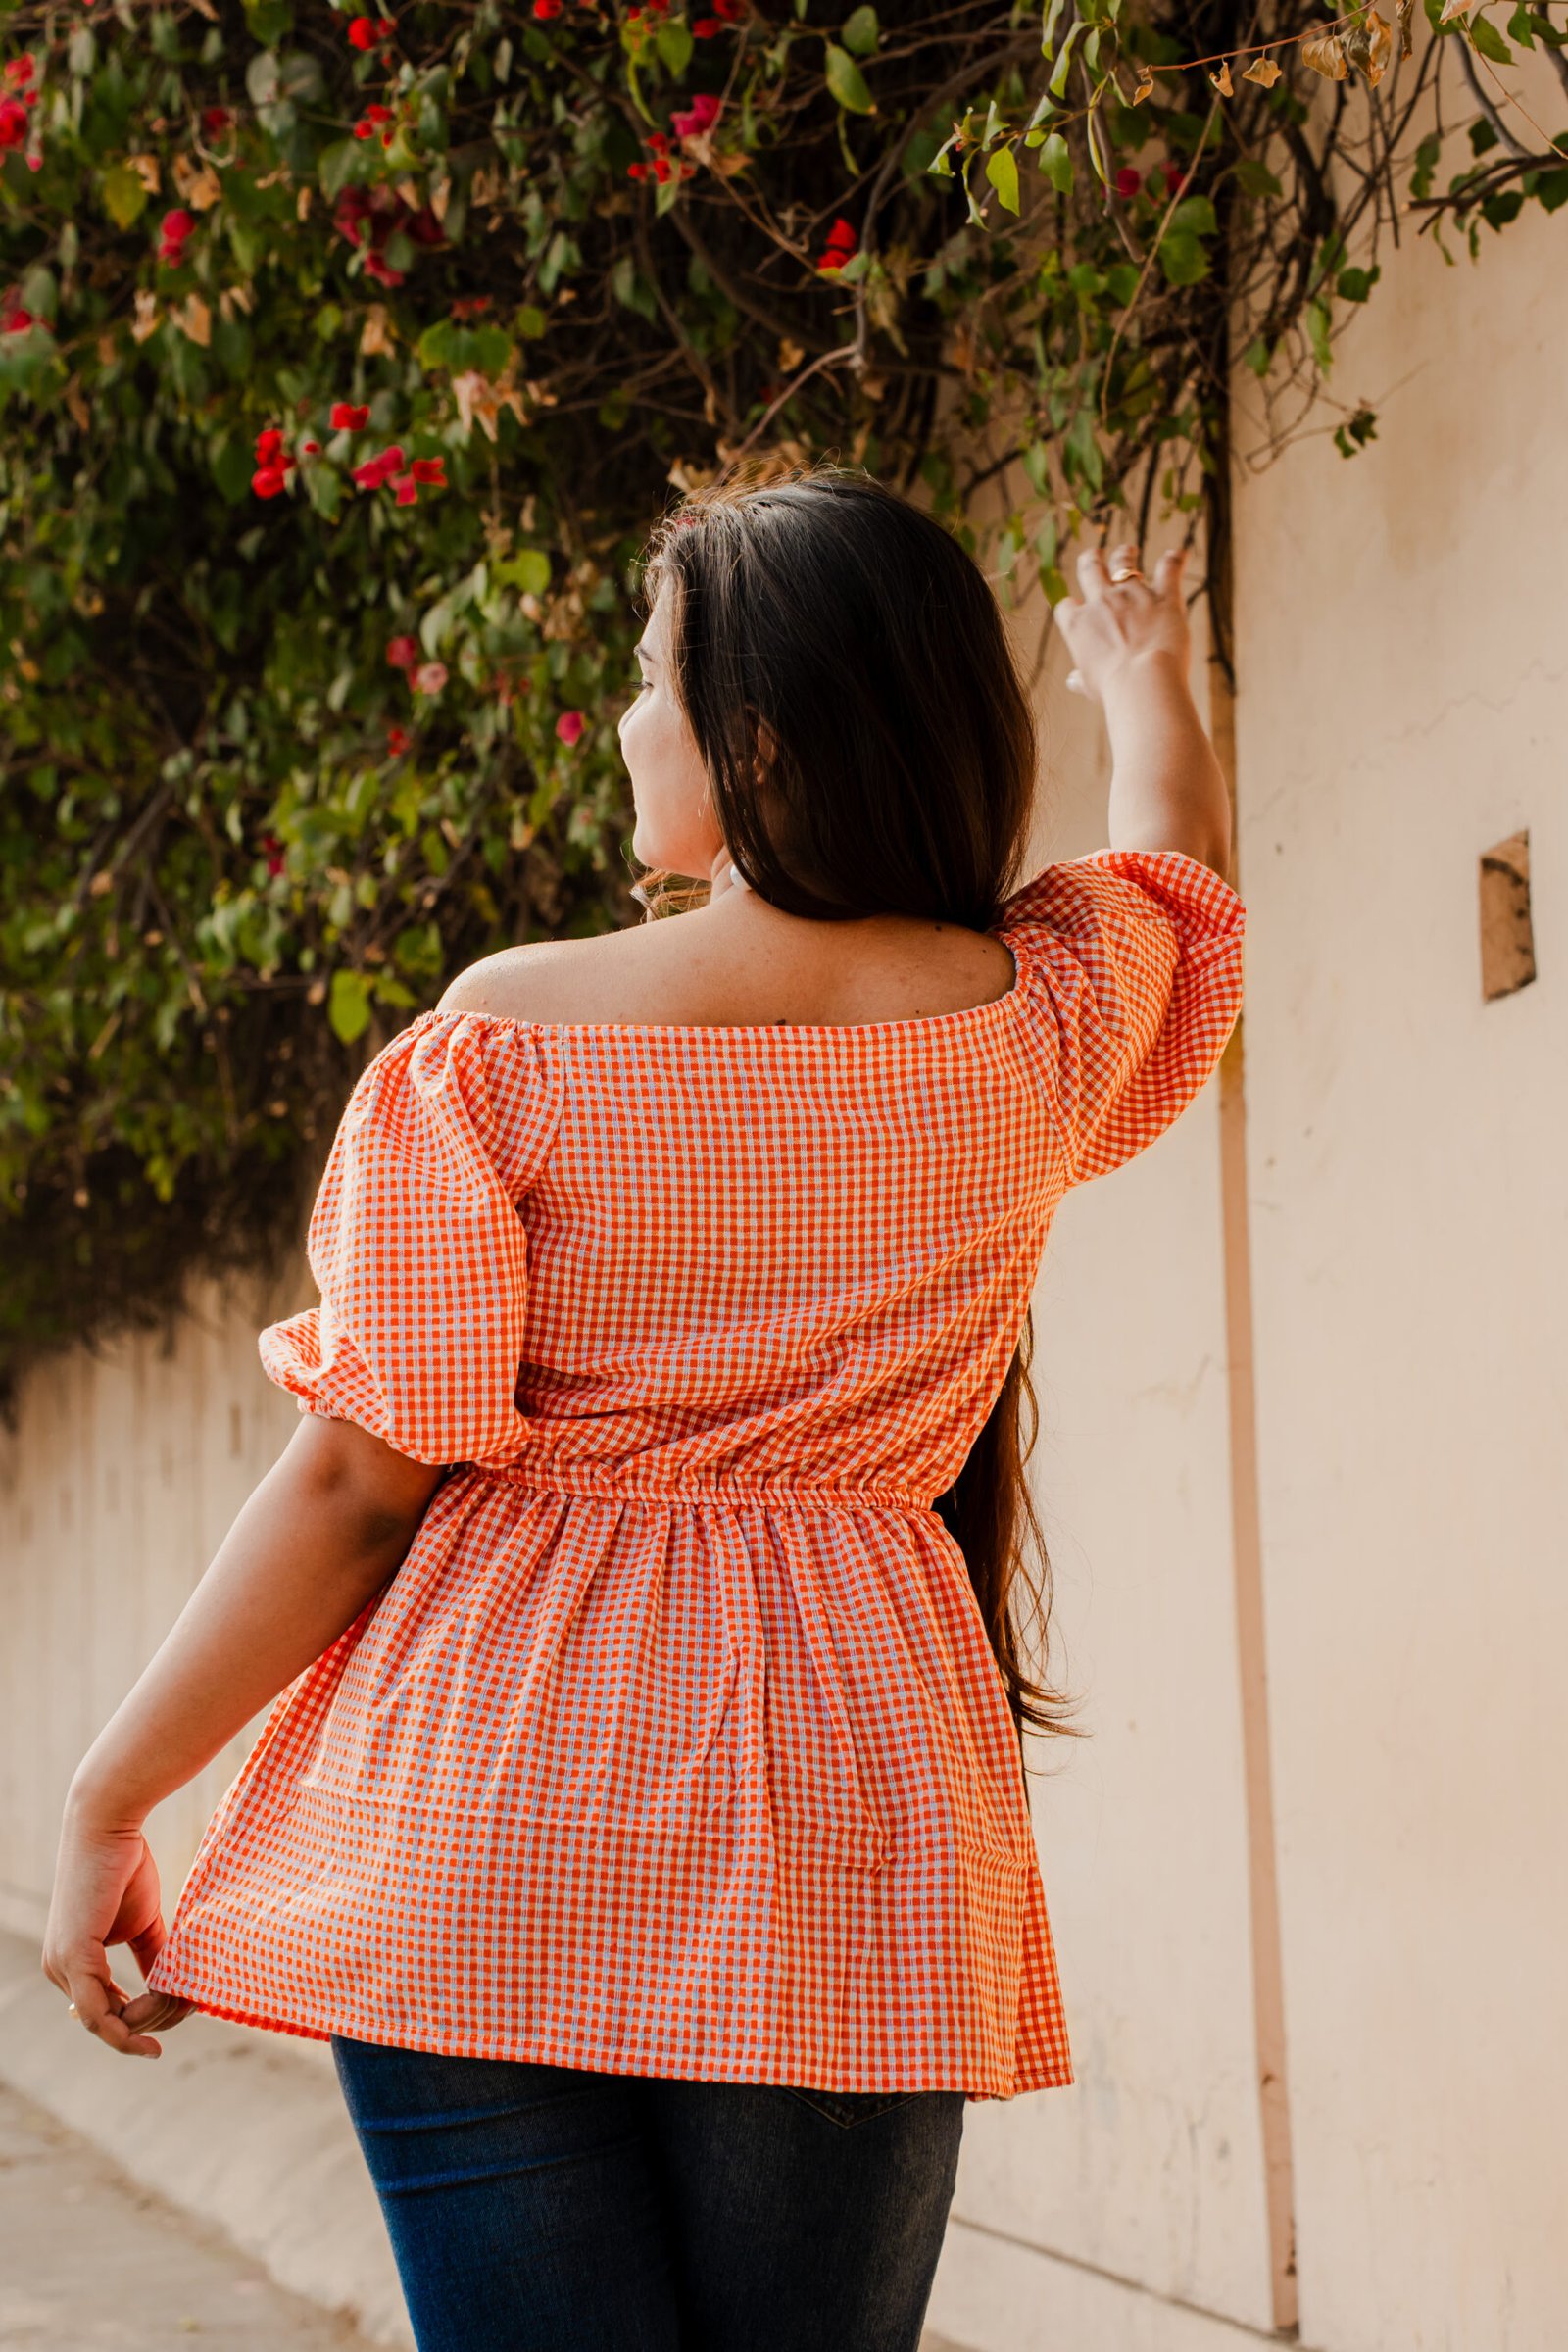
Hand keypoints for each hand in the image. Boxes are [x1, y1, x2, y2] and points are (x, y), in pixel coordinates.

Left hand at [41, 1792, 192, 2057]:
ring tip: (183, 2008)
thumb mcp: (143, 1923)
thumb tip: (172, 1990)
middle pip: (105, 2024)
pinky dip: (125, 2032)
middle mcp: (58, 1970)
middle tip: (187, 2009)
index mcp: (71, 1963)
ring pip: (103, 2024)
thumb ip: (152, 1958)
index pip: (104, 2012)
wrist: (108, 1825)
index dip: (141, 2022)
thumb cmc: (125, 1866)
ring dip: (147, 2025)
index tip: (176, 2017)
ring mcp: (62, 1966)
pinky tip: (152, 2038)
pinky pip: (97, 2014)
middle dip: (150, 2025)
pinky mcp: (72, 1958)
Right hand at [1052, 541, 1191, 705]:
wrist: (1142, 682)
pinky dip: (1175, 559)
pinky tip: (1180, 554)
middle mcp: (1102, 602)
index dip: (1072, 608)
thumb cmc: (1113, 690)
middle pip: (1090, 570)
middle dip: (1091, 560)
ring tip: (1128, 549)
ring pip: (1124, 563)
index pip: (1067, 607)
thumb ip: (1081, 678)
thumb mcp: (1091, 686)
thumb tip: (1073, 681)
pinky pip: (1169, 569)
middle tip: (1094, 555)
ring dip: (1124, 554)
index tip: (1076, 610)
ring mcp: (1133, 595)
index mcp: (1079, 624)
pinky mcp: (1164, 596)